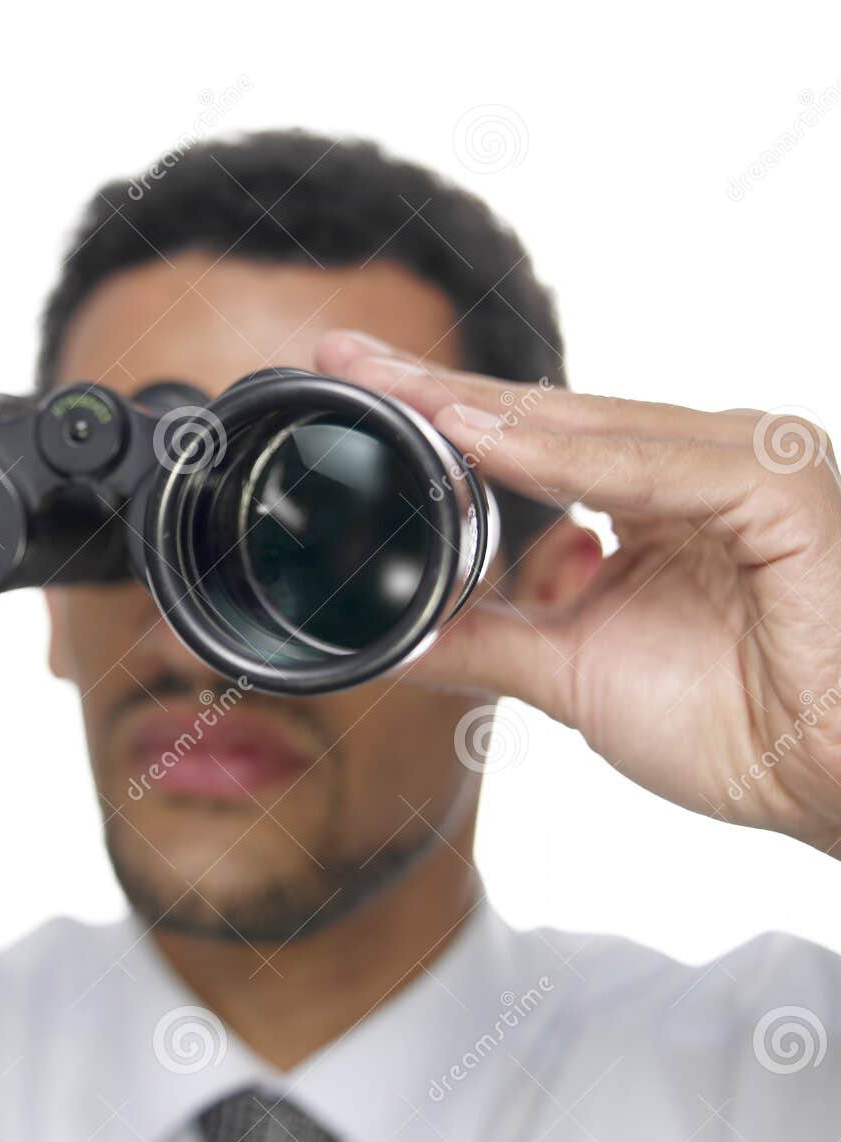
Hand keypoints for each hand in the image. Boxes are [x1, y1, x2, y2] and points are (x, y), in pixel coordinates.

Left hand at [317, 329, 840, 849]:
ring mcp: (745, 462)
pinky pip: (650, 466)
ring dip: (482, 408)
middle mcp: (701, 462)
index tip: (359, 385)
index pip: (532, 440)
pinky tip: (476, 438)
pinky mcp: (778, 485)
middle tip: (348, 355)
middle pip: (546, 418)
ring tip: (393, 389)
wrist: (833, 786)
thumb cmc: (736, 728)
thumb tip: (404, 639)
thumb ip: (491, 641)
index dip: (442, 413)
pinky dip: (560, 456)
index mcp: (662, 492)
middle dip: (440, 389)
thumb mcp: (570, 675)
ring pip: (588, 427)